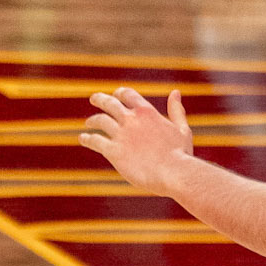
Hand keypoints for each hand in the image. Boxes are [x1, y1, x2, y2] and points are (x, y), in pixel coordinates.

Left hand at [80, 85, 194, 191]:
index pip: (127, 94)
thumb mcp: (181, 129)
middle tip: (94, 99)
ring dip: (92, 120)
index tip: (115, 95)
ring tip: (88, 123)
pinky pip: (95, 141)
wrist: (175, 174)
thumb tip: (175, 92)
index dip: (119, 93)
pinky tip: (83, 139)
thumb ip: (176, 111)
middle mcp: (131, 119)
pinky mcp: (113, 151)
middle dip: (100, 99)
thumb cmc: (181, 155)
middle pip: (109, 103)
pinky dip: (87, 139)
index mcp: (146, 112)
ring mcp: (121, 134)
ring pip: (100, 120)